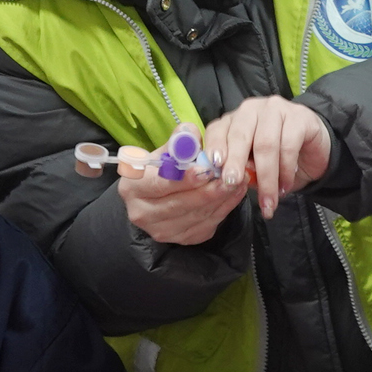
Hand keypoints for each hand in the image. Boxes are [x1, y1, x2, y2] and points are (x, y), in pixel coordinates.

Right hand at [115, 154, 248, 246]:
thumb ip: (178, 143)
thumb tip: (190, 132)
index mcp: (133, 187)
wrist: (156, 197)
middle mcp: (142, 214)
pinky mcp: (182, 239)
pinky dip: (224, 208)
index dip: (184, 178)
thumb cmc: (160, 169)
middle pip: (180, 204)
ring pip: (197, 216)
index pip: (159, 184)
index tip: (206, 169)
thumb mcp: (164, 152)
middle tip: (230, 176)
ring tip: (239, 181)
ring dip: (222, 198)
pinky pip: (208, 225)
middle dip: (209, 190)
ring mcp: (162, 231)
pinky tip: (235, 194)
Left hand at [202, 97, 332, 220]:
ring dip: (266, 177)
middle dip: (236, 162)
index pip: (218, 129)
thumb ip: (239, 168)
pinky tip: (285, 187)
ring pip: (266, 144)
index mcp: (235, 119)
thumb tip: (227, 182)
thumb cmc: (276, 159)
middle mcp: (253, 109)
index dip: (215, 147)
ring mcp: (277, 109)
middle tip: (232, 183)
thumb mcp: (252, 166)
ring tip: (268, 201)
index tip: (214, 166)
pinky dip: (286, 171)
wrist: (314, 152)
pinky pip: (289, 146)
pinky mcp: (300, 117)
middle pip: (240, 135)